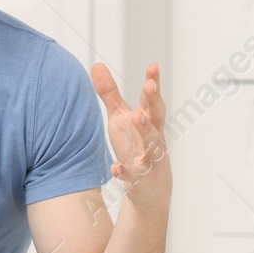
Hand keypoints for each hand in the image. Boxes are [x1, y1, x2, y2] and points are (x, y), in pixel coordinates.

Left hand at [90, 61, 169, 211]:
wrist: (150, 187)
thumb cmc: (135, 146)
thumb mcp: (120, 118)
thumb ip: (110, 94)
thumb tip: (97, 65)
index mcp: (148, 121)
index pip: (151, 99)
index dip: (153, 83)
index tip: (153, 66)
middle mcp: (153, 137)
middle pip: (156, 117)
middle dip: (154, 101)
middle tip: (149, 86)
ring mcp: (150, 158)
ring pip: (152, 144)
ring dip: (146, 131)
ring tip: (137, 117)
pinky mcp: (142, 179)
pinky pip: (135, 175)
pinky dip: (126, 172)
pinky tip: (116, 168)